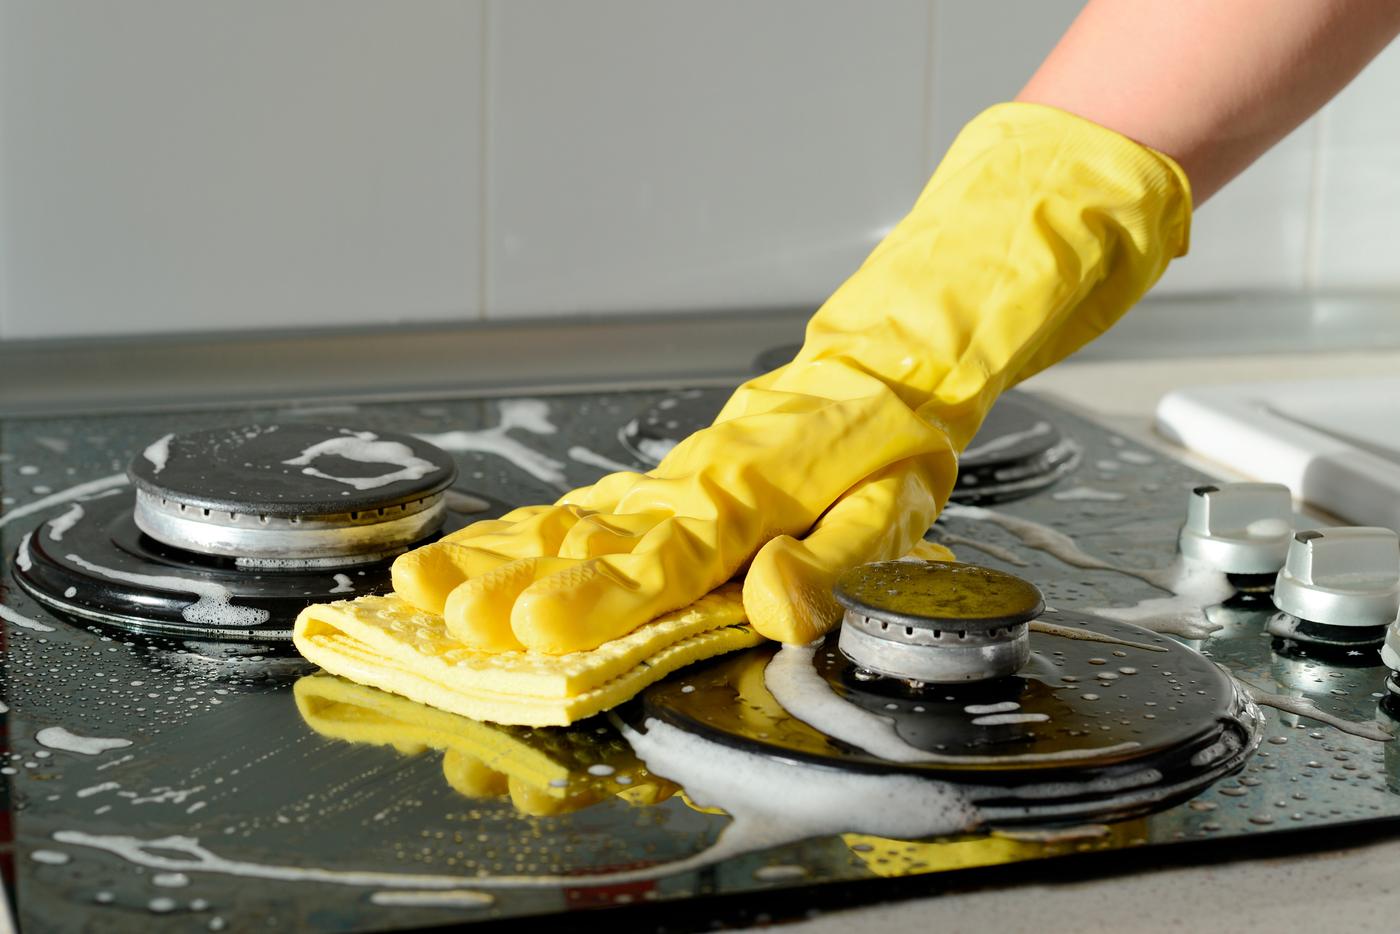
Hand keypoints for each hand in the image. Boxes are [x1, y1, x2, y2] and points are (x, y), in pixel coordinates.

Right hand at [393, 102, 1190, 654]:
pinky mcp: (681, 471)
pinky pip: (598, 503)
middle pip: (598, 537)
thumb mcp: (905, 495)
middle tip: (443, 617)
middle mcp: (707, 479)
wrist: (910, 338)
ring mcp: (685, 472)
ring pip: (580, 516)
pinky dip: (534, 530)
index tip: (537, 625)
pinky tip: (484, 552)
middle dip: (519, 582)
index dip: (602, 594)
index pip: (670, 551)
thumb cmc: (906, 421)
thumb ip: (840, 553)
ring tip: (427, 586)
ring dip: (503, 554)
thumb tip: (775, 598)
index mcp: (762, 487)